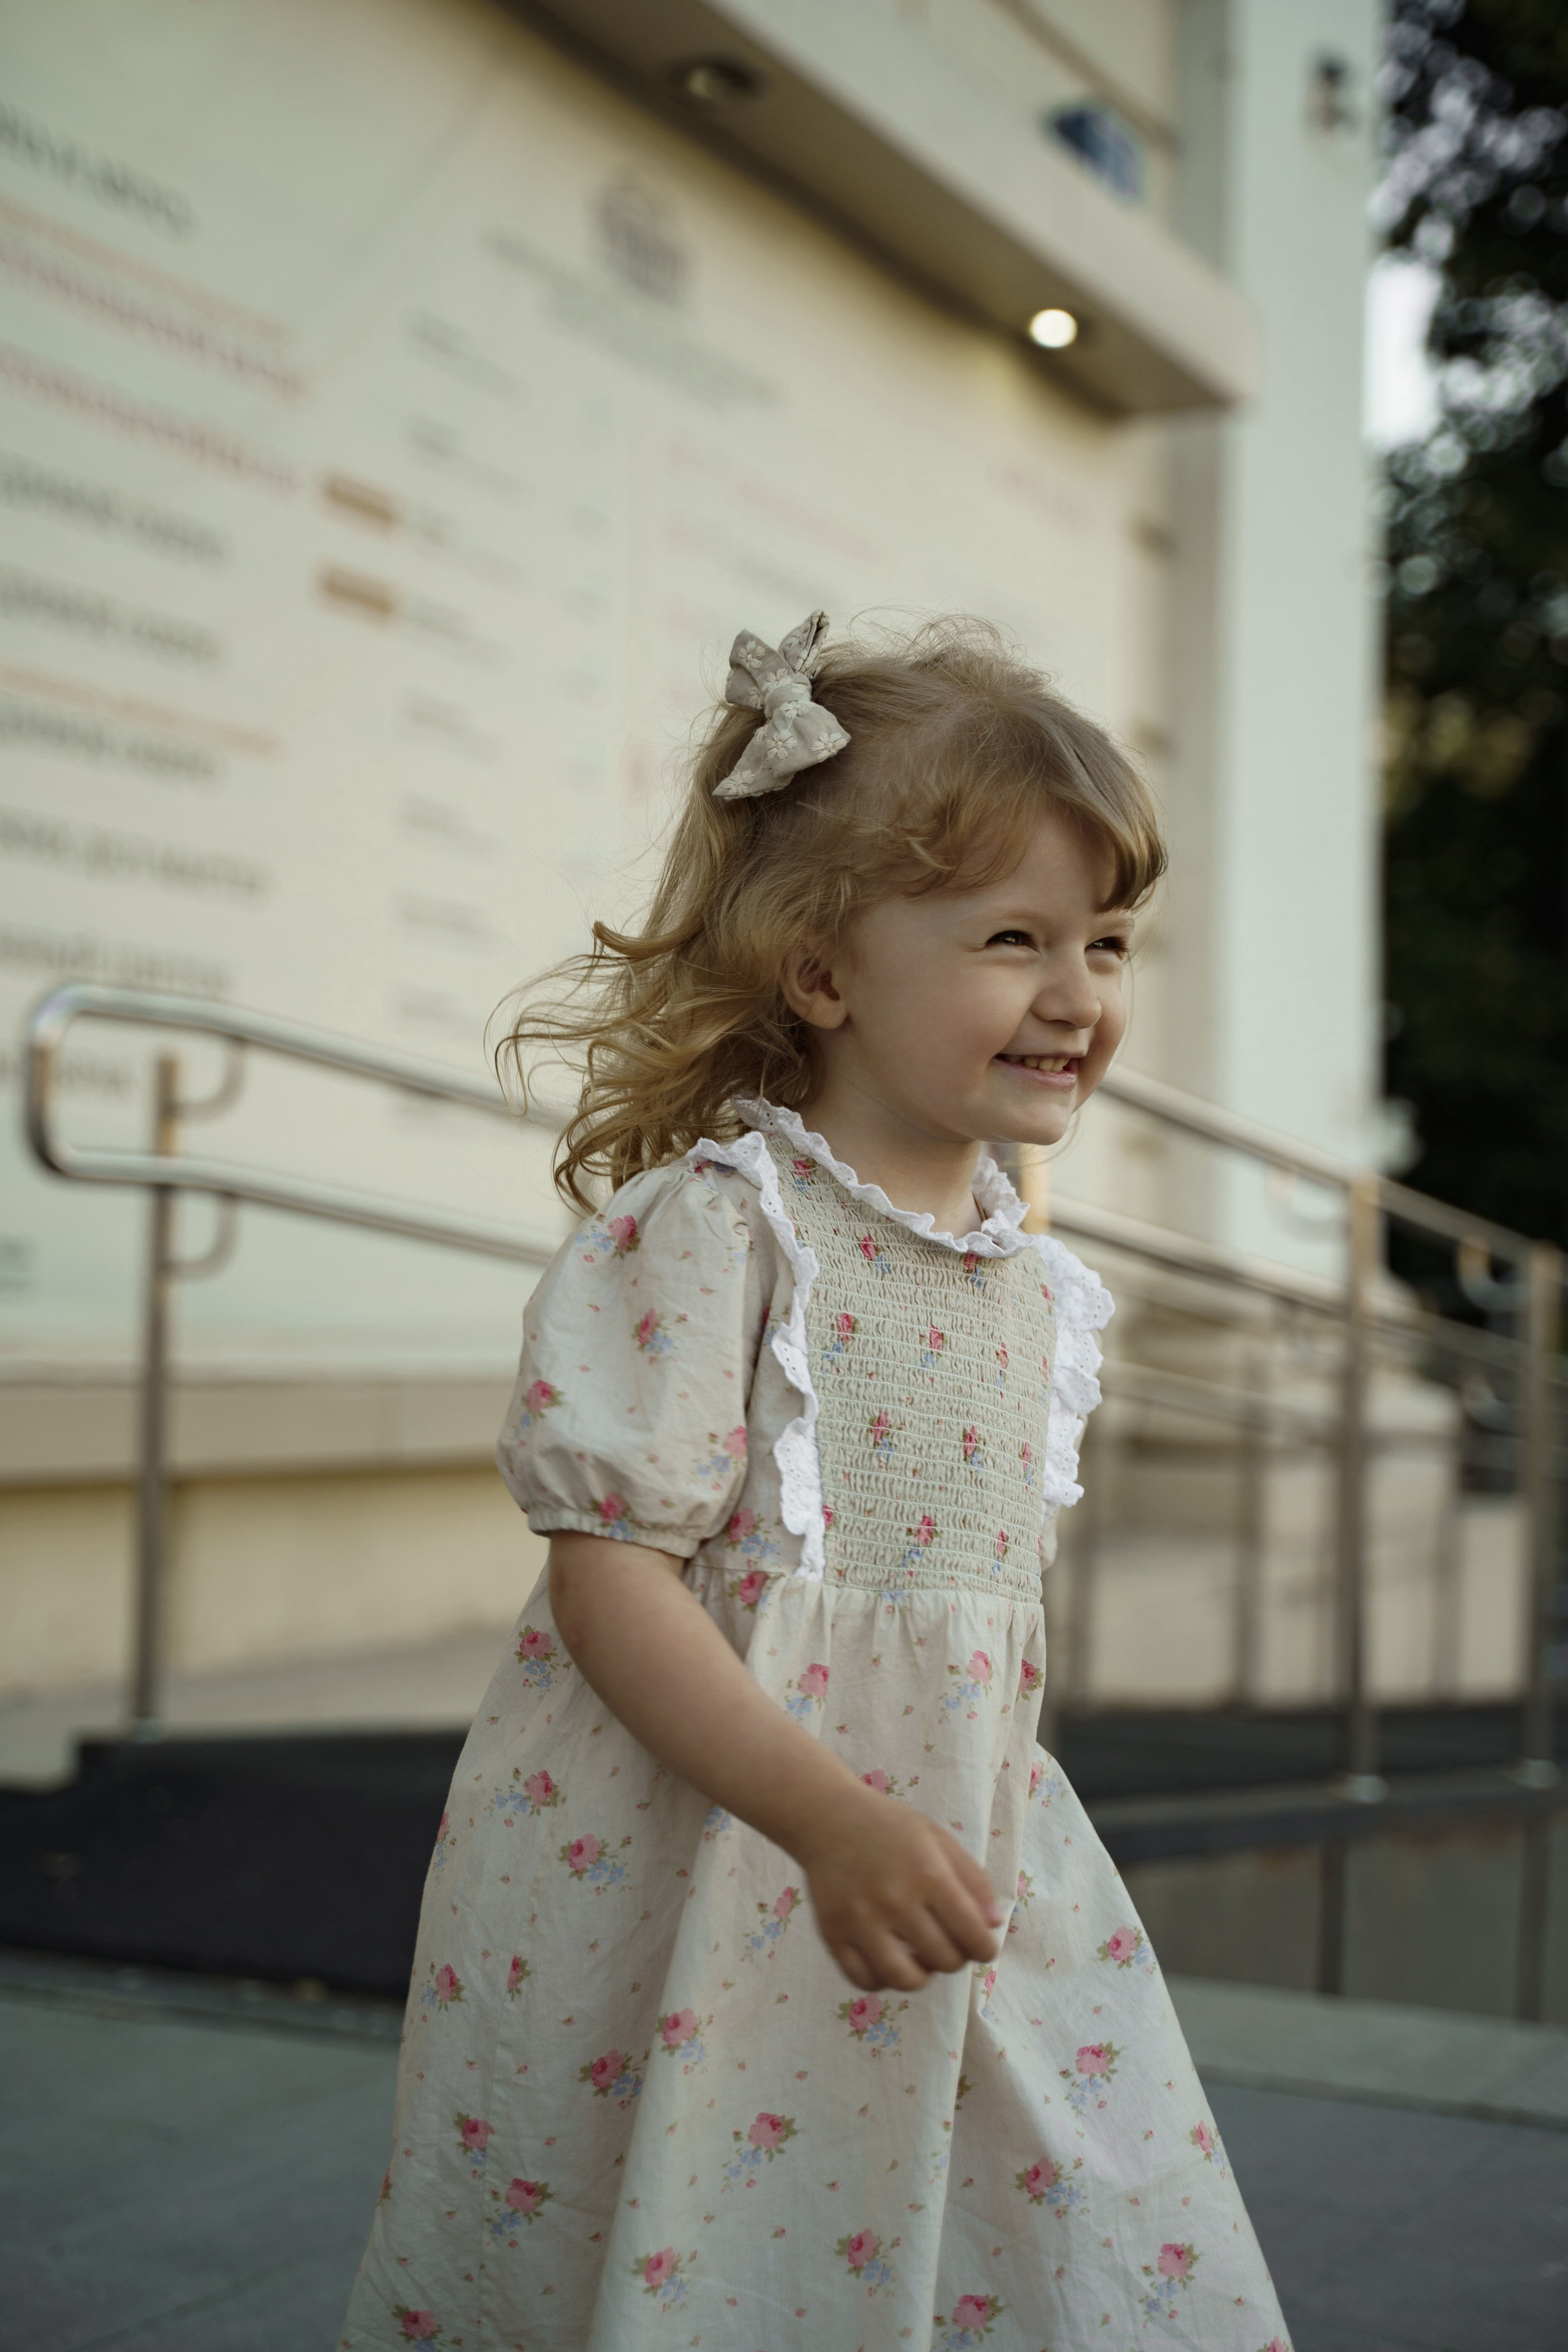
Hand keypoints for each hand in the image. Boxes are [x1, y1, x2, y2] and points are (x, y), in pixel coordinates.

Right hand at [792, 1785, 1003, 1990]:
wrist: (828, 1818)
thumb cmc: (891, 1828)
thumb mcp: (939, 1840)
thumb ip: (973, 1880)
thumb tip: (993, 1925)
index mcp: (928, 1874)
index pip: (972, 1934)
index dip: (985, 1950)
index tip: (983, 1948)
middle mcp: (895, 1900)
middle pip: (943, 1960)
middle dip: (955, 1958)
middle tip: (949, 1944)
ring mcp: (861, 1920)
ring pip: (904, 1979)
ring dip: (922, 1976)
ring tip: (921, 1958)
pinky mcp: (833, 1934)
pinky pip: (864, 1980)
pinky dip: (883, 1980)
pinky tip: (889, 1960)